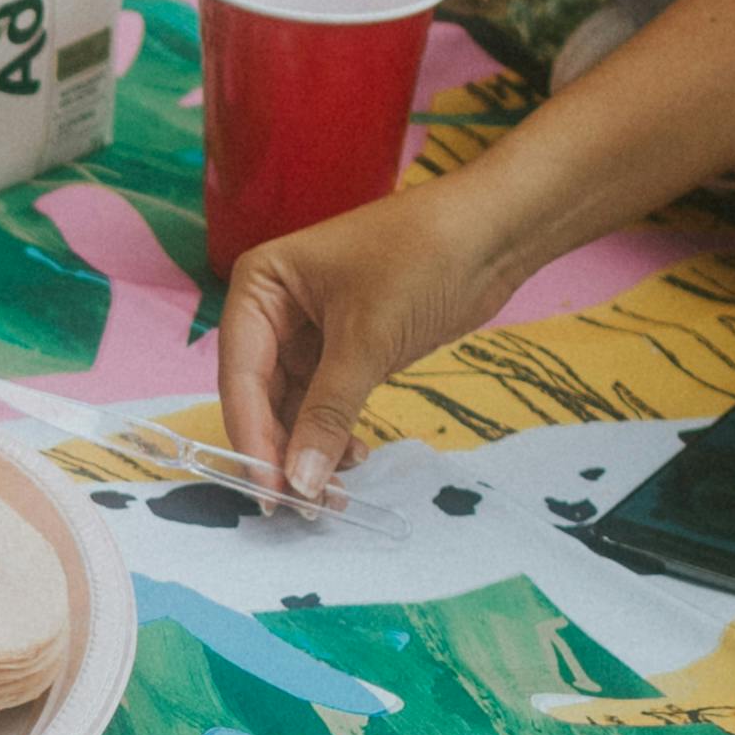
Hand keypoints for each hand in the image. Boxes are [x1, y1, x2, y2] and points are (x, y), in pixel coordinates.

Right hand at [212, 168, 520, 506]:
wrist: (494, 230)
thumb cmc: (422, 256)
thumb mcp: (368, 338)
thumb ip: (329, 412)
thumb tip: (302, 482)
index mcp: (259, 286)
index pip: (240, 376)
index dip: (252, 437)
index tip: (271, 491)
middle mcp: (274, 309)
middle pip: (260, 397)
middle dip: (282, 451)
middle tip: (304, 505)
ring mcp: (309, 331)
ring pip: (293, 407)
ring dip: (310, 450)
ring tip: (336, 493)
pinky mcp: (345, 349)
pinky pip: (325, 402)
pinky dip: (334, 433)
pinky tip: (354, 458)